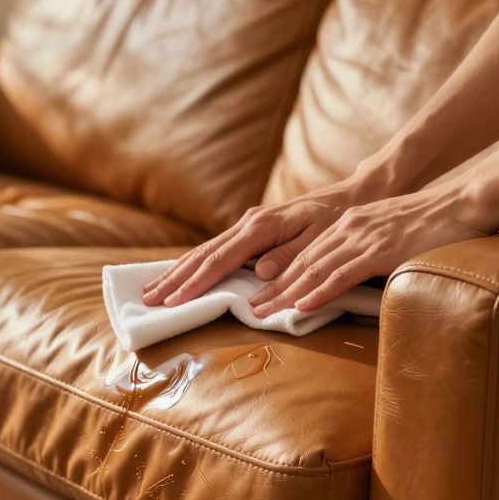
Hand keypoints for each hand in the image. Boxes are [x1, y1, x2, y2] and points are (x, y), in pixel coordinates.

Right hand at [142, 179, 370, 306]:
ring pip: (203, 252)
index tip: (173, 302)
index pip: (220, 260)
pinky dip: (192, 265)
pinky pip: (214, 251)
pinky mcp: (251, 232)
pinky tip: (179, 275)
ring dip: (177, 272)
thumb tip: (260, 272)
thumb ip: (290, 256)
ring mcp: (247, 227)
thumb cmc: (338, 220)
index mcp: (261, 228)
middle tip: (147, 300)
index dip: (194, 283)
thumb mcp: (320, 238)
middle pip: (202, 255)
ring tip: (151, 290)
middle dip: (174, 279)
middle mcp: (248, 224)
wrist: (351, 197)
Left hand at [246, 185, 490, 315]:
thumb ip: (369, 249)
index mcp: (349, 224)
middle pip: (300, 262)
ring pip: (313, 269)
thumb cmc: (435, 222)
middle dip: (271, 287)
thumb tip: (356, 272)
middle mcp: (349, 228)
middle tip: (247, 308)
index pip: (305, 253)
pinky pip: (343, 274)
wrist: (465, 203)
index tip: (259, 293)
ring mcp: (364, 238)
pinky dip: (318, 291)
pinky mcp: (381, 250)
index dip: (279, 275)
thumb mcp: (390, 231)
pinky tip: (300, 305)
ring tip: (261, 311)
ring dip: (284, 293)